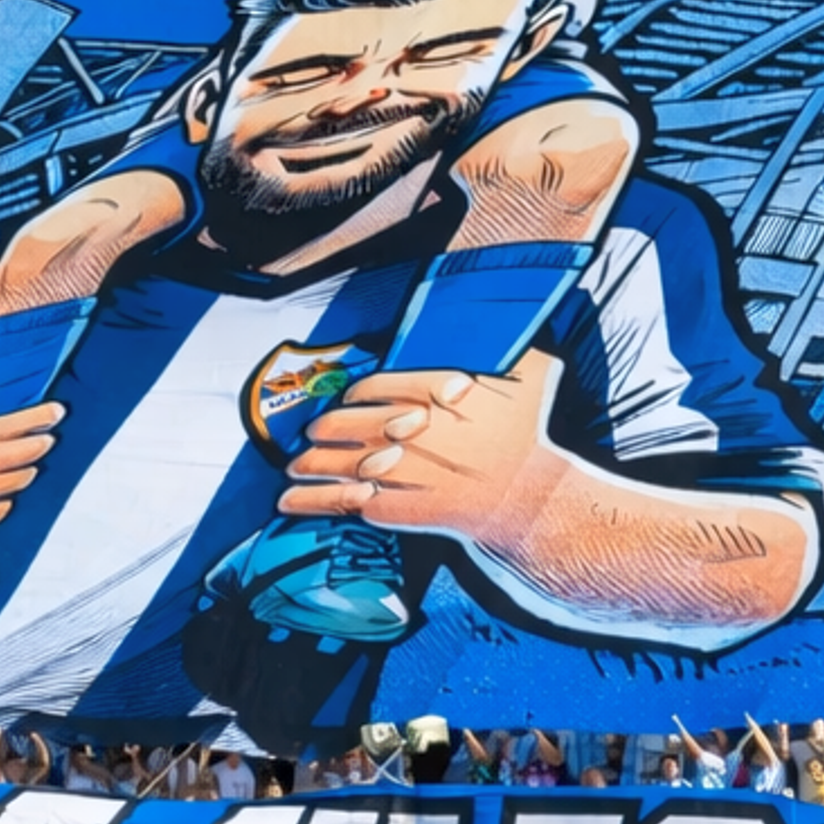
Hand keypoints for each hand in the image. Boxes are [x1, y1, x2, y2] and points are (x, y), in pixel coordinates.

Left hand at [279, 350, 567, 555]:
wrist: (533, 500)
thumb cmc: (531, 434)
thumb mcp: (529, 372)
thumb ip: (500, 344)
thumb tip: (489, 314)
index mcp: (433, 393)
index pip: (377, 386)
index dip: (354, 393)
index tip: (346, 399)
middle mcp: (409, 428)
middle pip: (348, 424)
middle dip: (322, 429)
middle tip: (310, 432)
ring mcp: (400, 471)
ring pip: (340, 463)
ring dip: (309, 465)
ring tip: (292, 468)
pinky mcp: (399, 509)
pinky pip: (346, 503)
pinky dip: (315, 502)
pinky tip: (290, 502)